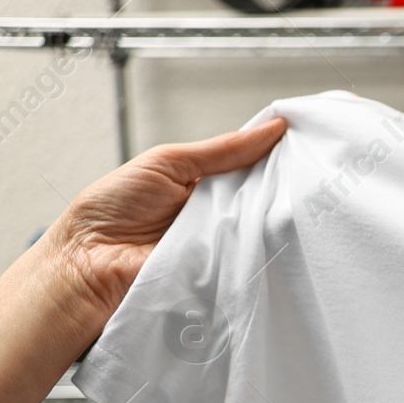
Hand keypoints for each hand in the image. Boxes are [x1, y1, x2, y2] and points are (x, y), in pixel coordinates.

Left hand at [0, 118, 285, 402]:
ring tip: (297, 202)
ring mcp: (226, 246)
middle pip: (268, 198)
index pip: (256, 166)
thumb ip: (222, 150)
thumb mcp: (169, 162)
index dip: (281, 155)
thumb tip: (273, 128)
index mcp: (207, 184)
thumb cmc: (111, 210)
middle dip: (287, 186)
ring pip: (266, 229)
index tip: (311, 141)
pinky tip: (276, 238)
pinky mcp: (227, 274)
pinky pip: (254, 260)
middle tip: (315, 171)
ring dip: (275, 218)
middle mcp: (220, 215)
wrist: (88, 264)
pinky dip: (261, 250)